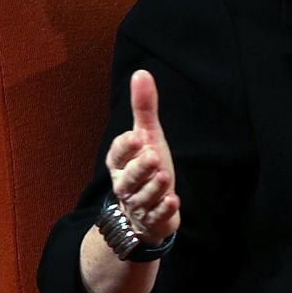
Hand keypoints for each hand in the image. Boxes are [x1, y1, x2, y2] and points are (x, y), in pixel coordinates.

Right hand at [105, 70, 180, 245]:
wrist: (147, 208)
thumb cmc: (146, 166)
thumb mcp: (147, 135)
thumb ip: (143, 108)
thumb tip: (141, 73)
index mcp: (120, 163)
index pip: (118, 154)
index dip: (126, 147)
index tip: (137, 136)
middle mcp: (126, 184)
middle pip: (128, 178)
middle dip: (140, 168)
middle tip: (152, 156)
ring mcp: (139, 204)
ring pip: (143, 198)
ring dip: (154, 188)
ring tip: (165, 177)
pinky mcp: (153, 220)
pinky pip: (156, 217)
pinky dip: (164, 211)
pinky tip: (173, 201)